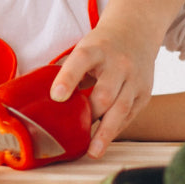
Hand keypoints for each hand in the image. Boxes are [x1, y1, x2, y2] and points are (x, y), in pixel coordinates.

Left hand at [51, 19, 158, 157]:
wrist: (136, 32)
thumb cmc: (101, 47)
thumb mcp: (83, 48)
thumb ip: (67, 71)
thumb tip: (39, 98)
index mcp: (96, 49)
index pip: (81, 61)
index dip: (68, 79)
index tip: (56, 96)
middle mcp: (118, 63)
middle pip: (105, 93)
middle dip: (90, 115)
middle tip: (75, 134)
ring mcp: (134, 78)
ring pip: (121, 108)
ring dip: (105, 132)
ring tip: (93, 151)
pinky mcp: (144, 92)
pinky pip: (130, 115)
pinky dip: (116, 129)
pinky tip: (104, 139)